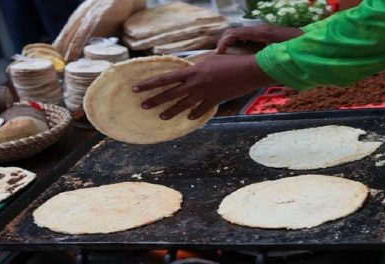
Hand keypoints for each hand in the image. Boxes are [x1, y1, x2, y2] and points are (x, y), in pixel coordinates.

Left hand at [133, 54, 274, 119]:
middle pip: (170, 94)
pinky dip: (195, 114)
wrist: (248, 71)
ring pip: (183, 105)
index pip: (165, 79)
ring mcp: (204, 94)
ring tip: (161, 116)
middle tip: (142, 106)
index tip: (136, 88)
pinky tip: (188, 119)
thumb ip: (197, 66)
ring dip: (171, 111)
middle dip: (155, 100)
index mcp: (192, 71)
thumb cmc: (230, 61)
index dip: (149, 84)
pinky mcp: (214, 100)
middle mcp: (195, 84)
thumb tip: (188, 69)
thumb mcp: (210, 59)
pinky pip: (202, 110)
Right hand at [216, 25, 303, 53]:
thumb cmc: (294, 50)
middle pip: (233, 32)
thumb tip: (249, 66)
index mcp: (260, 33)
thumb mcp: (277, 56)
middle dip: (223, 43)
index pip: (235, 33)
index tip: (219, 54)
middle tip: (218, 57)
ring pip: (238, 35)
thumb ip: (263, 60)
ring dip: (229, 44)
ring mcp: (260, 32)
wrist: (308, 42)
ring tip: (224, 58)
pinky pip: (245, 38)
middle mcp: (259, 30)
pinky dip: (236, 45)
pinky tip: (236, 57)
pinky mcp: (262, 36)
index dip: (224, 42)